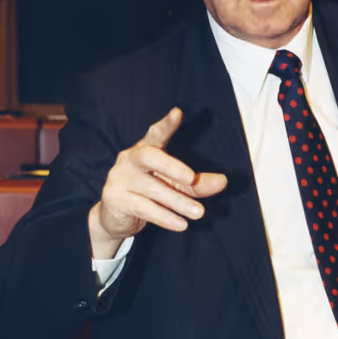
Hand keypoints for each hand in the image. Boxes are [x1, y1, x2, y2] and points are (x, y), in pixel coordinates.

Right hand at [88, 108, 226, 258]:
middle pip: (150, 156)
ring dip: (178, 202)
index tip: (177, 114)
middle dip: (171, 166)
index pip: (155, 134)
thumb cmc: (147, 195)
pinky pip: (143, 208)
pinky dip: (164, 217)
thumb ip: (197, 183)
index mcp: (144, 150)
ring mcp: (120, 178)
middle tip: (191, 178)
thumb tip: (222, 181)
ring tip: (199, 213)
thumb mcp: (174, 186)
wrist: (115, 218)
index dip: (166, 125)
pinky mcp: (115, 198)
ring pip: (152, 188)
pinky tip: (181, 224)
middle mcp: (130, 160)